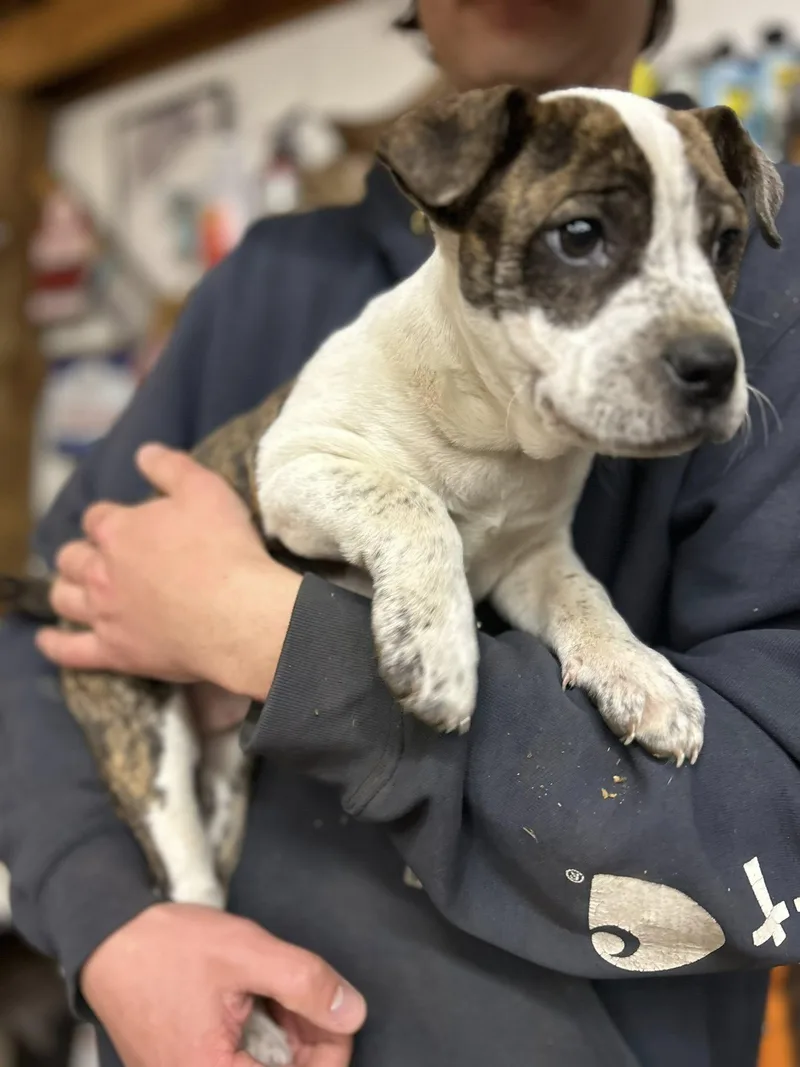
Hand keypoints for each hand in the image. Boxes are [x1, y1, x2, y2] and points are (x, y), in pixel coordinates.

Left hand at [36, 444, 301, 700]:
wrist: (236, 615)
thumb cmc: (224, 549)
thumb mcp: (205, 490)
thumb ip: (170, 467)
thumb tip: (144, 452)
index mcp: (118, 530)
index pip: (97, 517)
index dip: (110, 518)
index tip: (127, 523)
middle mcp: (101, 571)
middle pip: (73, 558)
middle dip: (83, 553)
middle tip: (102, 557)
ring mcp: (104, 614)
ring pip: (64, 598)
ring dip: (66, 589)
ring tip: (75, 588)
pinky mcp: (114, 652)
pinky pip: (71, 651)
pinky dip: (55, 645)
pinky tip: (47, 641)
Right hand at [82, 903, 365, 1066]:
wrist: (108, 939)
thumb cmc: (169, 946)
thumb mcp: (247, 952)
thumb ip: (304, 982)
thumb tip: (352, 1013)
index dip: (330, 1051)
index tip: (337, 1014)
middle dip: (307, 1042)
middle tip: (308, 995)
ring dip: (285, 1041)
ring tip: (281, 994)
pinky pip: (236, 1065)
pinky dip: (259, 1040)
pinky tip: (260, 1004)